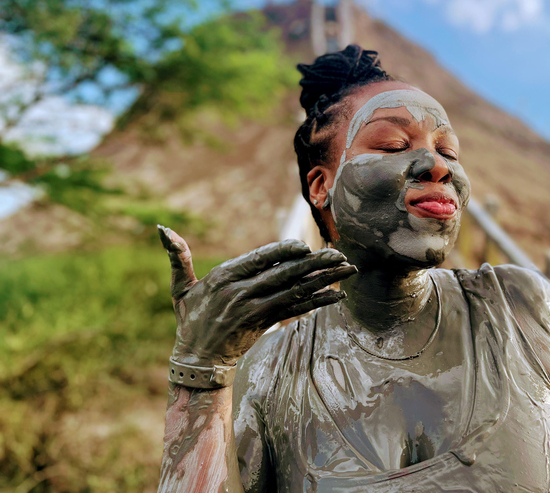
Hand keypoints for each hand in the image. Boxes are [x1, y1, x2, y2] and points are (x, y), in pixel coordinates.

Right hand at [158, 225, 356, 366]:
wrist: (197, 359)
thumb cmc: (190, 318)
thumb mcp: (181, 288)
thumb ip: (178, 257)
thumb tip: (161, 229)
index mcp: (225, 277)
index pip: (259, 258)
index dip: (283, 251)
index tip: (305, 245)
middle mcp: (242, 292)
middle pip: (284, 274)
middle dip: (315, 263)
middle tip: (339, 254)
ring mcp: (256, 309)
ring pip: (295, 290)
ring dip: (324, 280)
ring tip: (347, 270)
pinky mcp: (266, 324)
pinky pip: (296, 310)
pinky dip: (317, 302)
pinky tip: (337, 297)